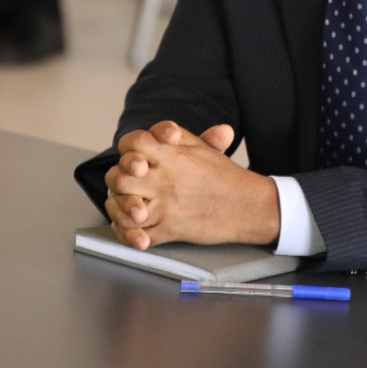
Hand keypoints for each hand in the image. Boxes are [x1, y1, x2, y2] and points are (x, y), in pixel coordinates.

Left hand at [103, 121, 278, 248]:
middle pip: (120, 178)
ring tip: (129, 206)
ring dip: (121, 209)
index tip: (135, 157)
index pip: (132, 143)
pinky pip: (140, 235)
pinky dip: (132, 235)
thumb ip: (181, 136)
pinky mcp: (171, 230)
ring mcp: (166, 207)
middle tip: (125, 183)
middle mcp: (165, 179)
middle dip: (117, 180)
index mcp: (172, 155)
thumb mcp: (204, 148)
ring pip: (126, 209)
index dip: (127, 149)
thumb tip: (168, 132)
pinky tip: (135, 228)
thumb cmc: (226, 177)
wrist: (248, 206)